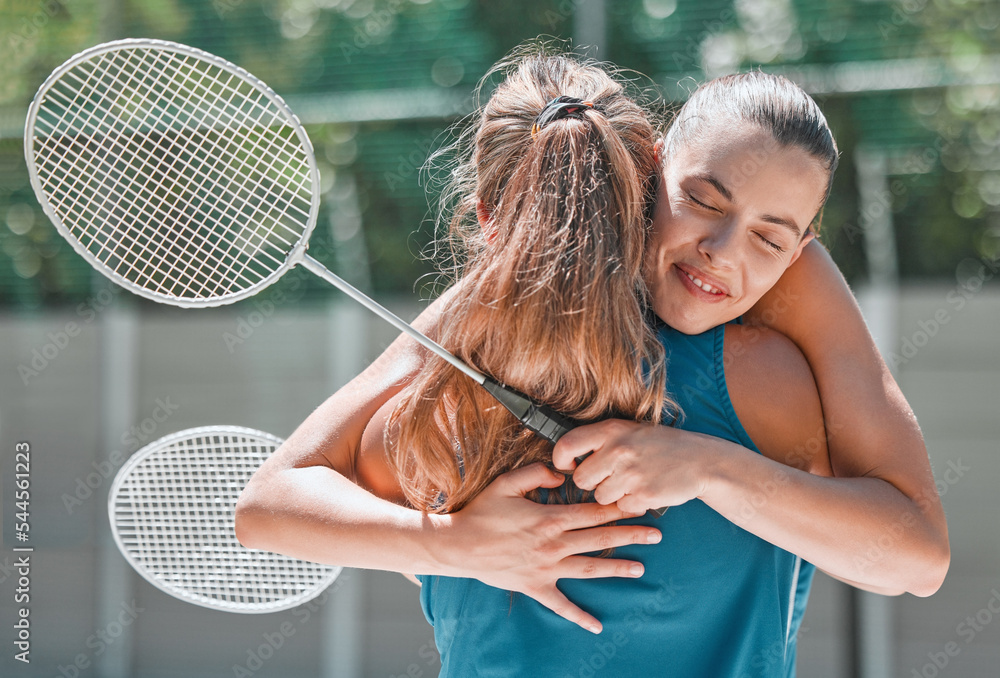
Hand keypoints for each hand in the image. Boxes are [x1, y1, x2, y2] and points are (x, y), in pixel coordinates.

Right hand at [437, 462, 661, 633]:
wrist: (458, 545)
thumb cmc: (482, 512)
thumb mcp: (507, 483)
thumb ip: (536, 474)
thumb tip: (561, 474)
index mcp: (550, 518)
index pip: (593, 512)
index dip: (618, 508)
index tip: (640, 505)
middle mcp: (554, 544)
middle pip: (600, 539)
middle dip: (630, 535)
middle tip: (656, 535)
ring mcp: (546, 568)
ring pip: (589, 568)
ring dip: (617, 569)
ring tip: (641, 569)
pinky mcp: (535, 586)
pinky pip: (561, 605)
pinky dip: (579, 616)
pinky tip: (597, 626)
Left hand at [551, 420, 715, 514]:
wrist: (700, 460)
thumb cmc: (659, 445)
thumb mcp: (629, 430)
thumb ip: (600, 440)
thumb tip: (565, 455)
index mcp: (611, 430)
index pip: (567, 445)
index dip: (561, 459)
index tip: (569, 465)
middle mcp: (618, 450)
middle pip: (582, 480)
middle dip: (594, 482)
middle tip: (612, 476)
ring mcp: (631, 474)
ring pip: (600, 497)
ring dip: (614, 495)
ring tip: (633, 481)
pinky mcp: (644, 495)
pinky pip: (622, 508)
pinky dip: (632, 504)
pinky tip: (646, 490)